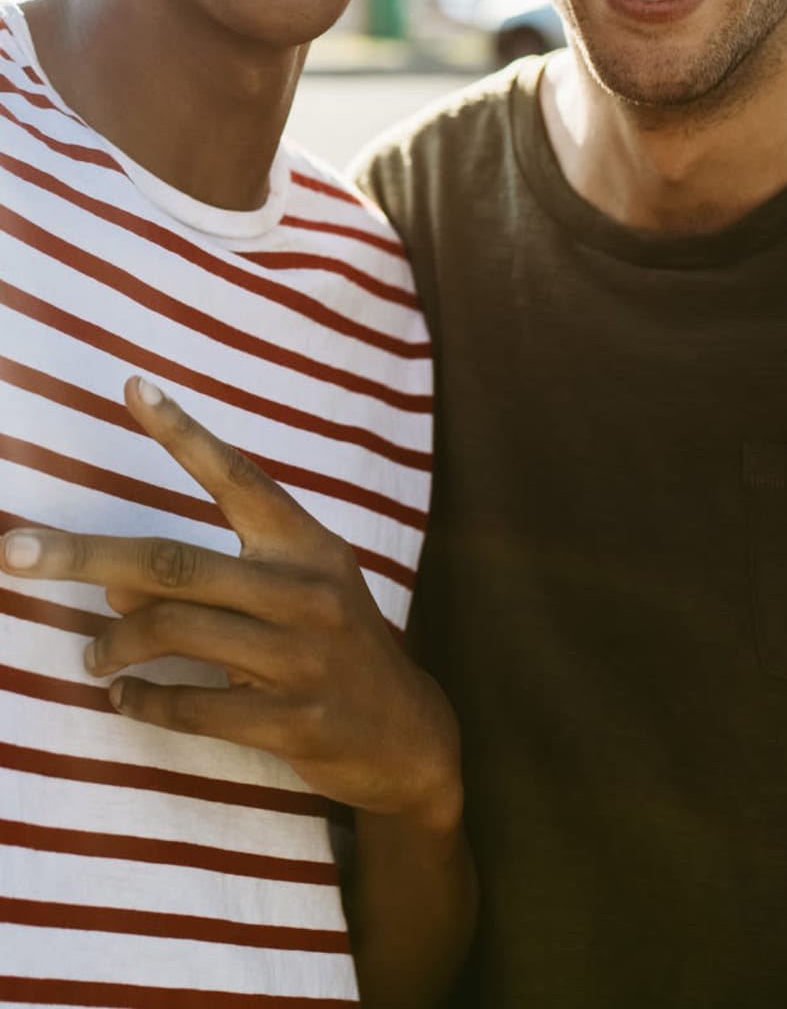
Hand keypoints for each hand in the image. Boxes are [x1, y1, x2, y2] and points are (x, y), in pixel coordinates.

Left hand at [0, 376, 461, 831]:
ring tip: (91, 657)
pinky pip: (191, 708)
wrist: (409, 735)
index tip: (133, 388)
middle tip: (17, 551)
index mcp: (306, 543)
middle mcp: (304, 589)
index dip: (183, 431)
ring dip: (113, 645)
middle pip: (172, 562)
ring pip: (173, 631)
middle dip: (85, 554)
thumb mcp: (294, 592)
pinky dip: (143, 703)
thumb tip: (114, 579)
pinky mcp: (293, 722)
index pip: (236, 474)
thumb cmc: (337, 645)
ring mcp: (301, 657)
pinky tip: (123, 701)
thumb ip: (217, 576)